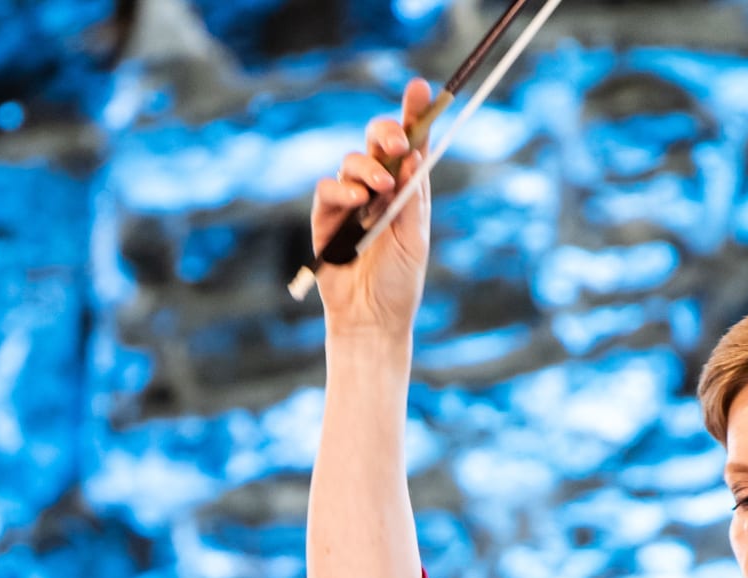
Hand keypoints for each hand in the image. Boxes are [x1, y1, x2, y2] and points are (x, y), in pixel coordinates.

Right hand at [309, 79, 434, 342]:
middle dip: (387, 132)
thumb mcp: (414, 239)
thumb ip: (411, 198)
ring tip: (381, 188)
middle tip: (400, 140)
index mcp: (406, 190)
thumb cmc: (399, 283)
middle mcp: (377, 189)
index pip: (410, 145)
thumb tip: (414, 155)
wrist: (372, 319)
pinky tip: (357, 200)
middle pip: (377, 143)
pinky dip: (342, 189)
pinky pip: (328, 189)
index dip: (414, 114)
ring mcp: (350, 201)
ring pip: (352, 162)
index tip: (420, 88)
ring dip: (368, 167)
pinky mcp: (326, 217)